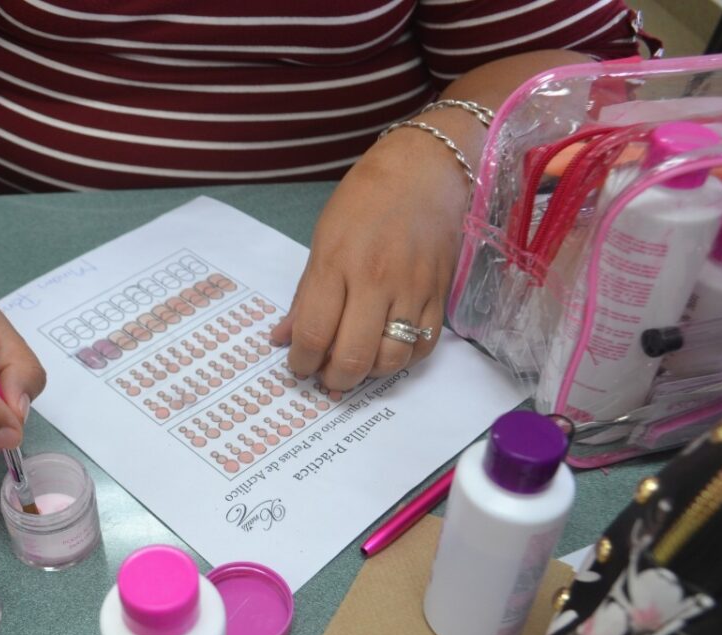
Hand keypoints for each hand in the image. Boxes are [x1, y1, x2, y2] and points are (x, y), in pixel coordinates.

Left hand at [270, 137, 466, 390]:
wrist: (425, 169)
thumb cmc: (365, 199)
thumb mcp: (323, 239)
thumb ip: (304, 295)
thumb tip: (282, 338)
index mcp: (336, 264)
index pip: (313, 332)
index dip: (302, 362)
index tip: (299, 366)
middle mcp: (374, 281)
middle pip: (352, 356)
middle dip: (334, 379)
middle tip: (326, 376)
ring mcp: (411, 289)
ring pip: (390, 359)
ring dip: (369, 374)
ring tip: (356, 365)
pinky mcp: (439, 294)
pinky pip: (423, 346)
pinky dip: (403, 360)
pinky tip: (387, 351)